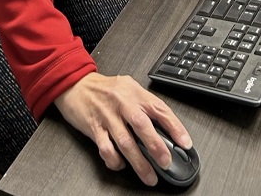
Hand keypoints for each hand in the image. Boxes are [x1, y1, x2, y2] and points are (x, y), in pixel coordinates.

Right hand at [54, 72, 190, 185]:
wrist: (75, 84)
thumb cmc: (104, 88)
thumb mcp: (128, 87)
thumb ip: (144, 104)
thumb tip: (165, 128)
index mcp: (134, 93)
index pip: (159, 109)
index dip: (175, 127)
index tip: (185, 143)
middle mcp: (122, 103)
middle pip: (142, 126)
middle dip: (156, 147)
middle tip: (166, 163)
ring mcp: (107, 116)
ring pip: (125, 142)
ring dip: (139, 163)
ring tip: (149, 176)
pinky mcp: (94, 127)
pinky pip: (106, 149)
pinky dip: (115, 161)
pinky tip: (121, 165)